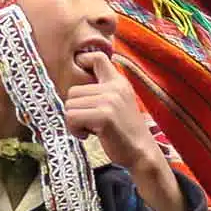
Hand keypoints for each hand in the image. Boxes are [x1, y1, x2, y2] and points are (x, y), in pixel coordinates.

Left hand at [66, 52, 164, 169]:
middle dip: (75, 109)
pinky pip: (72, 118)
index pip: (98, 57)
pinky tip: (88, 135)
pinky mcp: (104, 116)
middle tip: (89, 122)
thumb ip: (103, 90)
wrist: (141, 152)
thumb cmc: (124, 130)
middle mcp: (115, 87)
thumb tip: (74, 88)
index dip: (83, 61)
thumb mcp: (118, 102)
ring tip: (90, 129)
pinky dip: (75, 130)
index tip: (80, 79)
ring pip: (69, 105)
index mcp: (118, 81)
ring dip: (75, 121)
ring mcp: (110, 100)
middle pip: (72, 91)